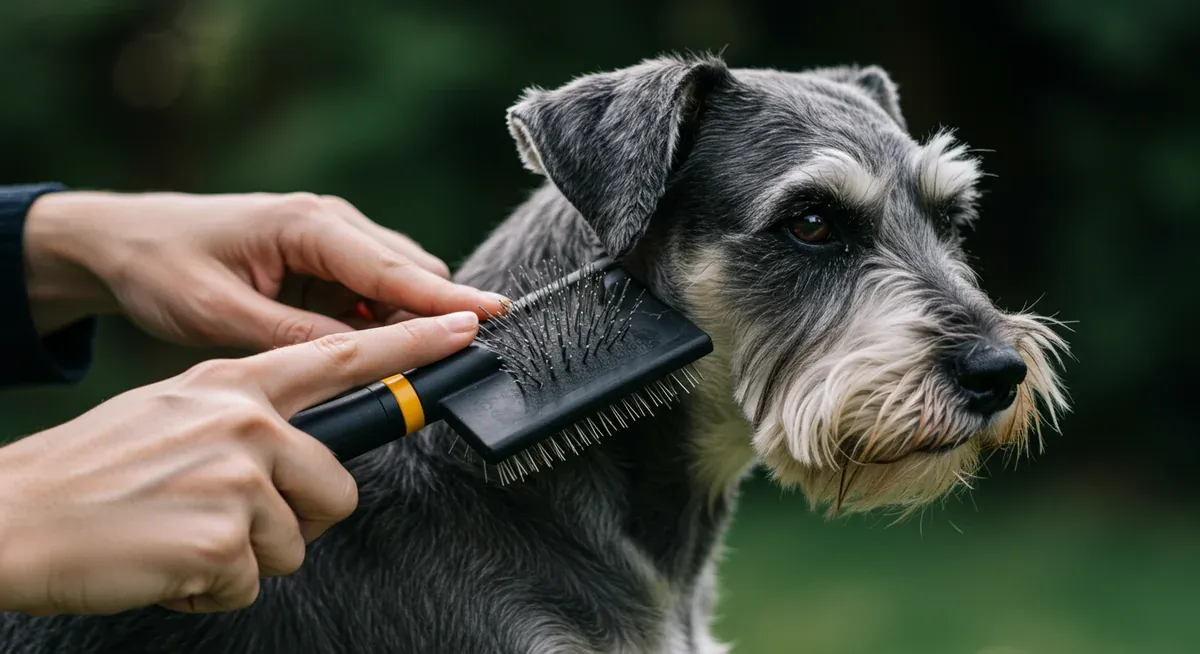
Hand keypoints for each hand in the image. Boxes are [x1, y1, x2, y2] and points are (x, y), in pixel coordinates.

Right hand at [0, 313, 478, 615]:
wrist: (15, 516)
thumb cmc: (92, 473)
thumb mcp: (173, 412)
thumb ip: (247, 417)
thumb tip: (304, 447)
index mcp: (234, 383)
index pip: (343, 357)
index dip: (411, 346)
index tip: (465, 325)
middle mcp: (244, 420)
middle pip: (336, 487)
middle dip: (294, 519)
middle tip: (226, 521)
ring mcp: (236, 475)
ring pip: (295, 542)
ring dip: (243, 556)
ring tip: (181, 535)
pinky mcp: (222, 537)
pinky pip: (250, 582)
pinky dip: (210, 587)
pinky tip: (164, 562)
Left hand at [21, 191, 505, 349]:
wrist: (124, 241)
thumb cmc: (162, 266)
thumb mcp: (218, 313)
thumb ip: (293, 336)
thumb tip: (359, 360)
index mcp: (307, 225)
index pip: (393, 269)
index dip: (446, 299)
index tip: (494, 317)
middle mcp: (330, 223)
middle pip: (410, 272)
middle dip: (440, 313)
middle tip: (463, 362)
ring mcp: (330, 241)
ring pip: (398, 284)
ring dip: (411, 321)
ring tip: (420, 367)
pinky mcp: (324, 263)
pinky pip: (373, 294)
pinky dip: (383, 322)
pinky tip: (377, 352)